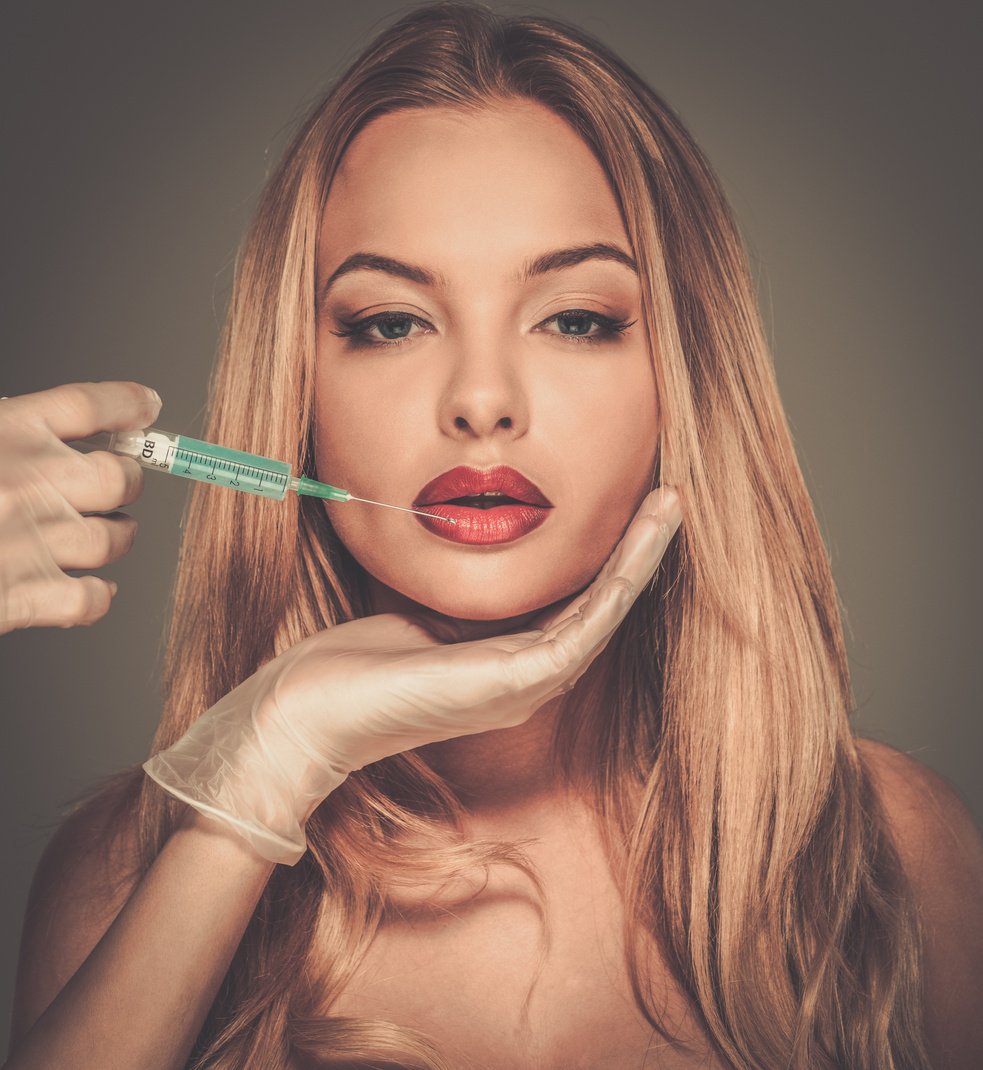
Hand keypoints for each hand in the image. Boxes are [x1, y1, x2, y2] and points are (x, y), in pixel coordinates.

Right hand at [0, 381, 161, 633]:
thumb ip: (4, 436)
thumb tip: (36, 437)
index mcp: (4, 430)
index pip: (86, 405)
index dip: (126, 406)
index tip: (145, 406)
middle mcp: (27, 481)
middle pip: (118, 476)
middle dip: (124, 482)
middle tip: (115, 486)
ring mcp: (31, 540)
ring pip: (114, 538)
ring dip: (116, 538)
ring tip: (105, 537)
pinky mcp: (22, 596)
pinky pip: (89, 597)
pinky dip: (96, 597)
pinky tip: (90, 591)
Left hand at [143, 486, 682, 863]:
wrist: (311, 712)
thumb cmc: (357, 667)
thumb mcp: (424, 619)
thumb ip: (465, 603)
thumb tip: (480, 554)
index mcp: (508, 667)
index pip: (575, 608)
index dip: (609, 560)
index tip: (628, 510)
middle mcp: (529, 680)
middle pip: (602, 607)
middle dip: (638, 552)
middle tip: (669, 499)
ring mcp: (529, 684)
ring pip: (608, 610)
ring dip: (643, 556)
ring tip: (670, 504)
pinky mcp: (520, 680)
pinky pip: (592, 618)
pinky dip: (625, 573)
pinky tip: (645, 533)